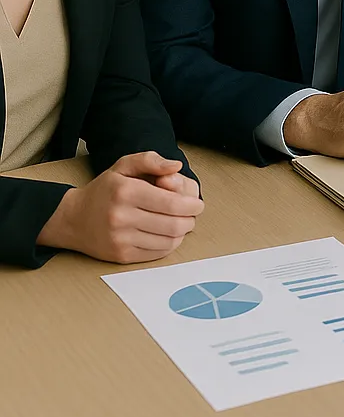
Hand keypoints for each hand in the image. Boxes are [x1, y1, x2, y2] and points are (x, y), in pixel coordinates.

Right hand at [37, 152, 204, 263]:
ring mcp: (120, 239)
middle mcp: (122, 217)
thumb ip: (150, 160)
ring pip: (168, 241)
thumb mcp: (123, 166)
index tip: (197, 204)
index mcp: (126, 192)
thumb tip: (176, 167)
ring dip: (182, 233)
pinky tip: (167, 234)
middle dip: (190, 219)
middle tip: (192, 214)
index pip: (172, 203)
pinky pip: (157, 253)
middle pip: (174, 224)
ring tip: (181, 223)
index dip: (192, 205)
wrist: (73, 219)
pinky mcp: (121, 256)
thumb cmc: (104, 190)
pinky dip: (169, 244)